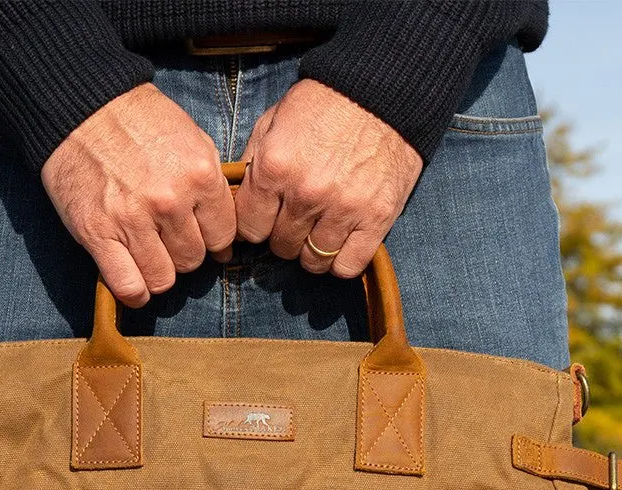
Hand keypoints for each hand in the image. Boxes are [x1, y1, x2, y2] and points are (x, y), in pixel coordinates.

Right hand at [41, 83, 235, 306]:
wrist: (81, 106)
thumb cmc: (139, 122)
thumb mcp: (191, 139)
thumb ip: (211, 187)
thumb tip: (223, 241)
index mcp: (199, 175)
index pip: (222, 236)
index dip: (212, 239)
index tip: (199, 234)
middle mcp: (169, 201)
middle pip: (192, 261)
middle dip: (183, 253)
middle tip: (167, 237)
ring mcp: (133, 220)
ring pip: (163, 279)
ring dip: (158, 272)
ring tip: (149, 252)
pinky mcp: (98, 234)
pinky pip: (129, 287)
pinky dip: (135, 292)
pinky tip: (135, 281)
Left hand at [235, 79, 422, 276]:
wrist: (382, 91)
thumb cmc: (324, 105)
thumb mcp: (274, 121)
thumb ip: (253, 163)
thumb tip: (239, 201)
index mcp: (274, 167)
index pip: (249, 229)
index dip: (256, 225)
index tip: (266, 218)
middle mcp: (306, 193)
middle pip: (280, 247)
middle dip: (284, 236)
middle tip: (297, 219)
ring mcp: (343, 209)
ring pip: (312, 262)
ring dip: (312, 251)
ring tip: (319, 231)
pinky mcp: (376, 219)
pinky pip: (347, 266)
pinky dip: (340, 261)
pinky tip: (340, 243)